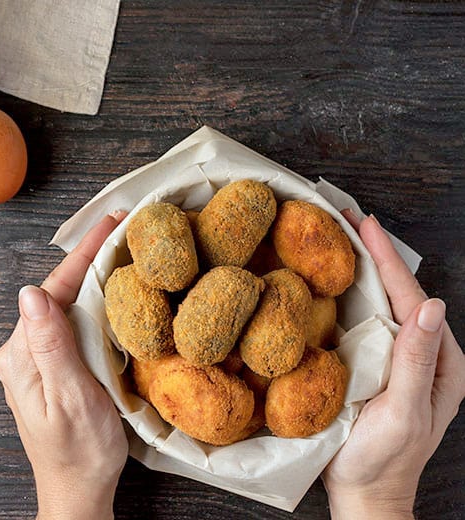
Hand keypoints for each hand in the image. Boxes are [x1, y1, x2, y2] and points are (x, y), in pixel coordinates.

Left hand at [0, 212, 128, 519]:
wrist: (77, 490)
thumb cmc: (79, 452)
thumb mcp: (69, 398)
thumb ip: (50, 346)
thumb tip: (31, 293)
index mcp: (20, 355)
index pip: (53, 291)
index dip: (83, 254)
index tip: (111, 223)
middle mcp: (21, 352)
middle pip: (57, 292)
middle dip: (89, 258)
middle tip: (122, 228)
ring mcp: (35, 359)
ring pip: (64, 305)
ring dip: (91, 277)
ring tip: (119, 248)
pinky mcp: (50, 366)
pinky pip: (70, 323)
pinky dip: (91, 302)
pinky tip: (109, 291)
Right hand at [322, 213, 464, 518]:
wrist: (365, 494)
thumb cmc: (383, 460)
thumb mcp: (404, 413)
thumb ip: (417, 362)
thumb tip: (430, 305)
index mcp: (438, 360)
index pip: (410, 297)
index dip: (386, 257)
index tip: (364, 223)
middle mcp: (421, 353)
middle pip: (397, 292)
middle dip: (373, 252)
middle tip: (345, 218)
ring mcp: (397, 359)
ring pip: (380, 303)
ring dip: (360, 268)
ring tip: (338, 238)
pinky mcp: (374, 367)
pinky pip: (364, 322)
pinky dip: (349, 294)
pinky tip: (332, 281)